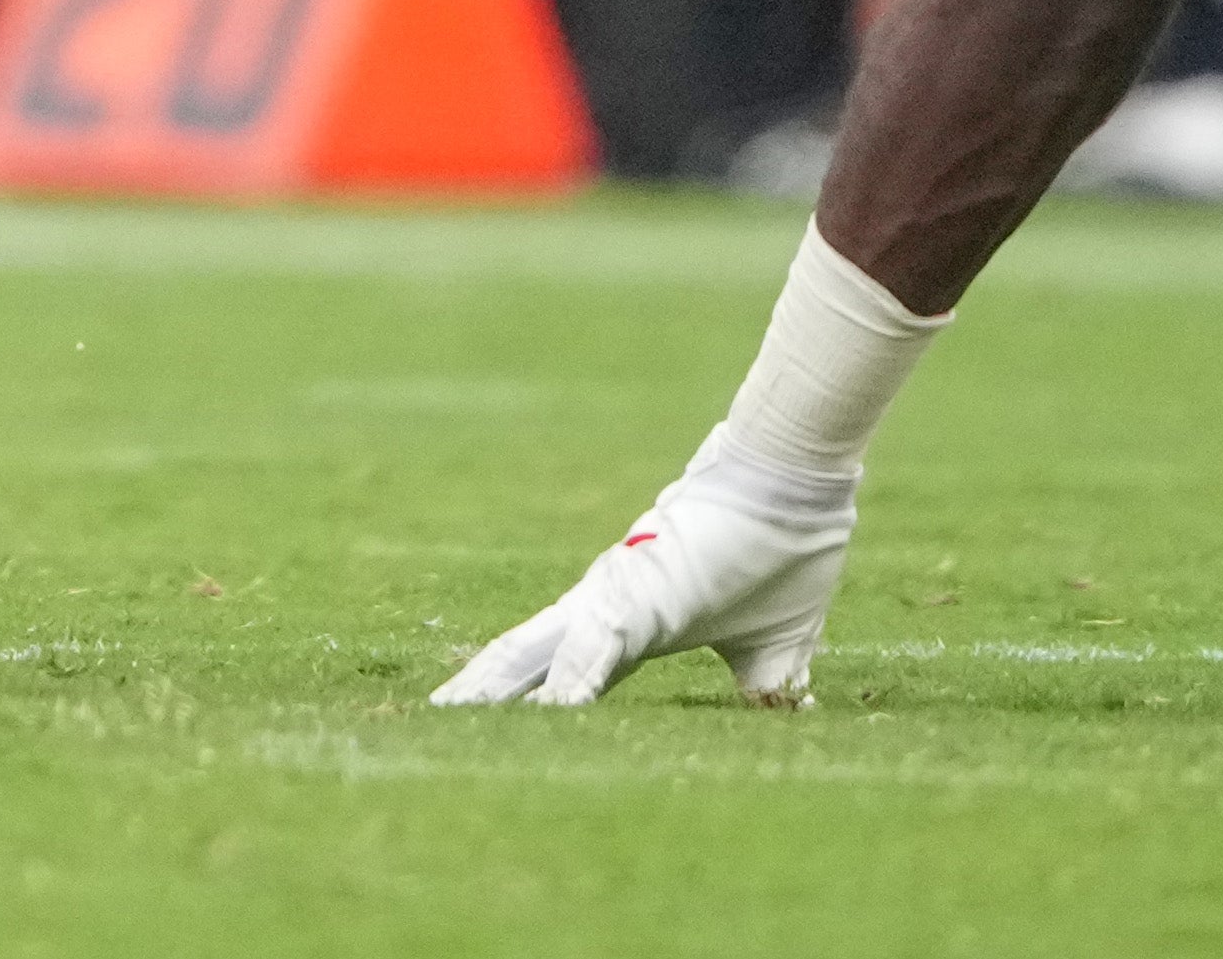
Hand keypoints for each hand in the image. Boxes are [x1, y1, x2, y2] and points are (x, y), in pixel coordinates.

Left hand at [431, 428, 854, 706]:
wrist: (792, 488)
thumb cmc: (779, 557)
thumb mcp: (774, 646)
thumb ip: (764, 685)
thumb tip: (783, 717)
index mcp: (627, 626)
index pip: (562, 675)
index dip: (529, 706)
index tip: (487, 734)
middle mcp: (601, 609)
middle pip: (521, 658)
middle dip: (478, 693)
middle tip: (430, 724)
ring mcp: (610, 599)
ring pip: (534, 650)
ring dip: (497, 689)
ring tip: (450, 721)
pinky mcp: (635, 594)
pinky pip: (595, 647)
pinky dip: (572, 682)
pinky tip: (548, 712)